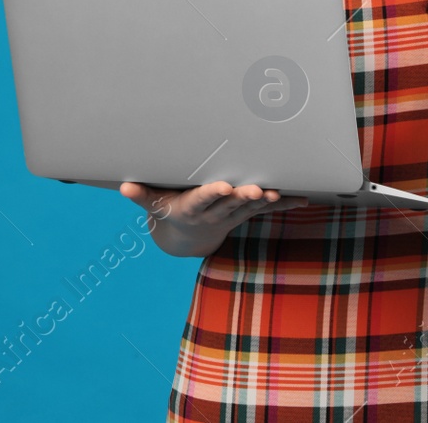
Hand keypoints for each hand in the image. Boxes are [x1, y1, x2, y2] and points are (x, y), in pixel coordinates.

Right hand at [119, 180, 308, 236]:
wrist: (188, 239)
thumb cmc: (169, 211)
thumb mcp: (154, 205)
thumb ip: (141, 196)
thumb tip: (123, 188)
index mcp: (191, 209)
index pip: (203, 200)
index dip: (213, 195)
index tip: (223, 187)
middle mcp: (214, 214)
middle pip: (230, 205)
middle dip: (244, 196)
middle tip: (257, 189)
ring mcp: (231, 215)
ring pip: (250, 208)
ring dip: (265, 201)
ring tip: (277, 193)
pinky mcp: (245, 213)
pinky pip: (266, 210)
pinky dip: (284, 204)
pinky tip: (304, 199)